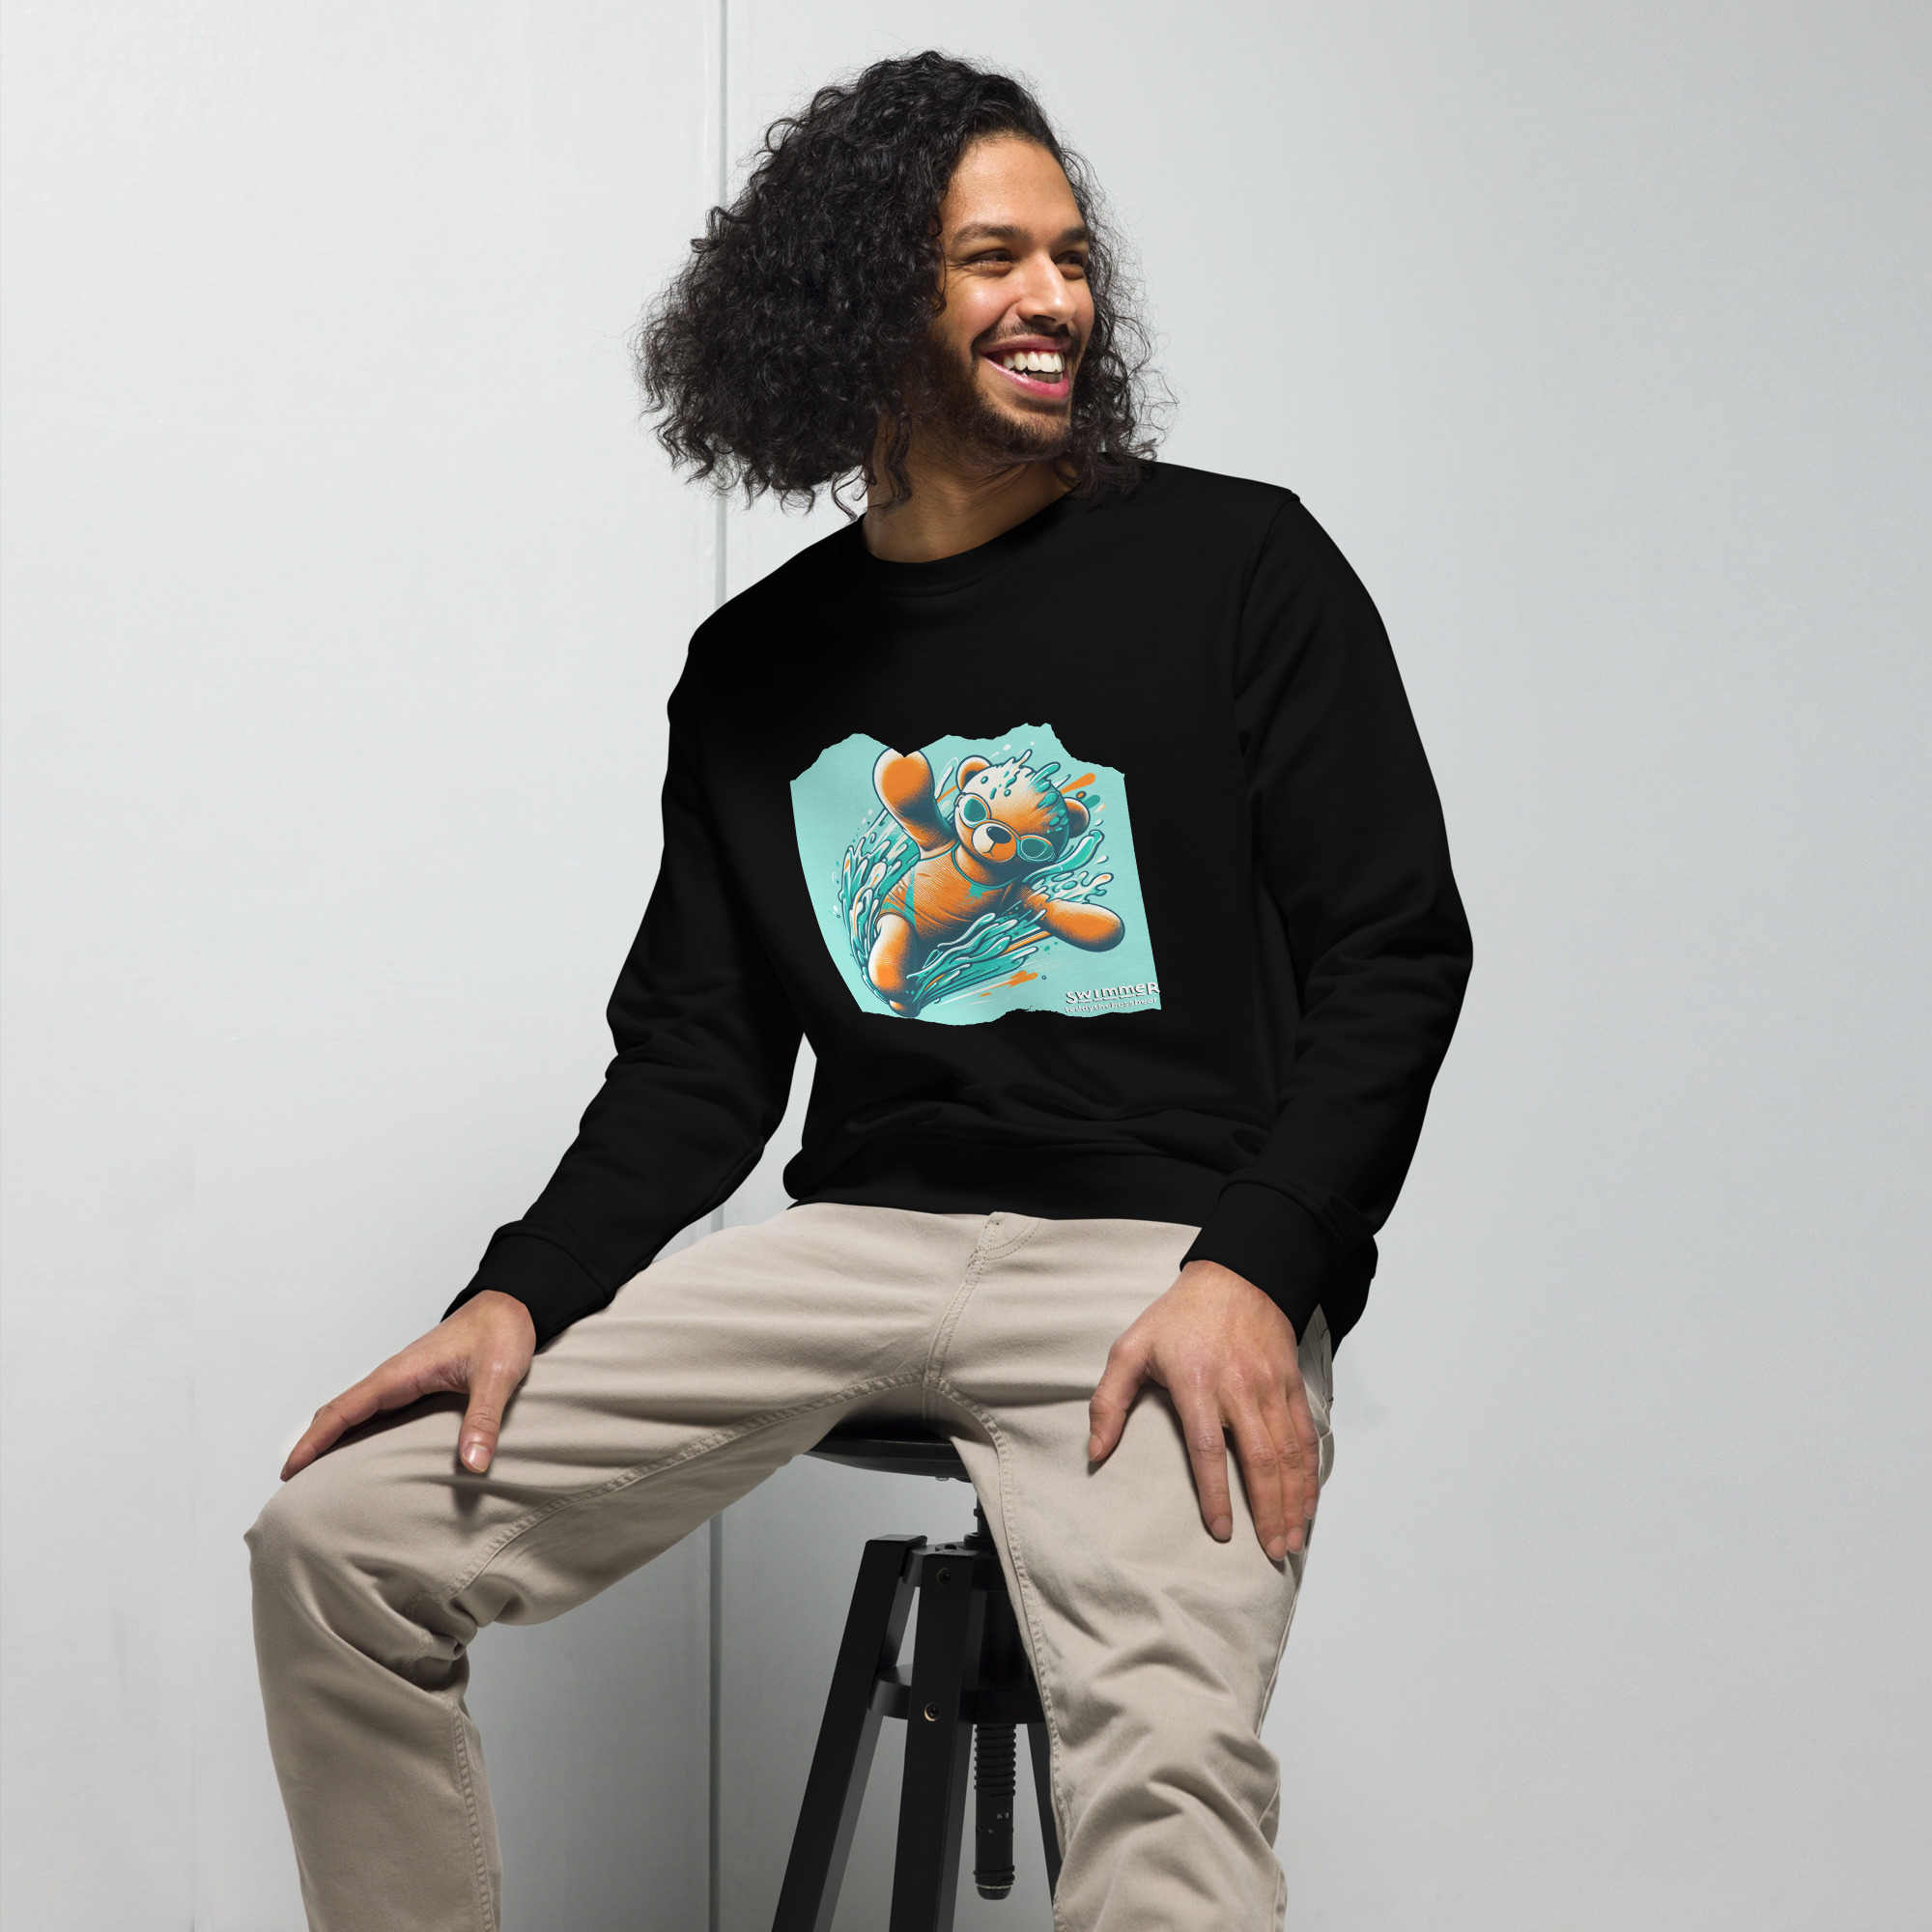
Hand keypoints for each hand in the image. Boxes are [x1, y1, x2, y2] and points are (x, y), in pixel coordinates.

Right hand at [279, 1290, 536, 1481]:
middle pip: (340, 1413)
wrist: (513, 1304)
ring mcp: (404, 1380)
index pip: (344, 1410)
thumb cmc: (502, 1331)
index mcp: (401, 1374)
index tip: (289, 1469)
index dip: (314, 1441)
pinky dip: (358, 1431)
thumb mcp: (497, 1376)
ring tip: (317, 1477)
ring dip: (333, 1439)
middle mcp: (395, 1377)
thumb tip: (473, 1463)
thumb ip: (484, 1419)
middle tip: (293, 1484)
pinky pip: (377, 1410)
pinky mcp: (418, 1383)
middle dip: (313, 1446)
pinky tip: (362, 1452)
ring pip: (356, 1412)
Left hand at [1087, 1260, 1320, 1560]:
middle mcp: (1238, 1387)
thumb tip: (1094, 1452)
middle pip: (1258, 1459)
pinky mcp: (1290, 1385)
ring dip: (1293, 1500)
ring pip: (1288, 1453)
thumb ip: (1108, 1401)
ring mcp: (1269, 1387)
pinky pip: (1305, 1435)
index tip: (1221, 1531)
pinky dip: (1309, 1473)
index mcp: (1195, 1382)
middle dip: (1268, 1511)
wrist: (1237, 1276)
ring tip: (1291, 1539)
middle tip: (1271, 1551)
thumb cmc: (1179, 1316)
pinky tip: (1306, 1501)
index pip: (1208, 1448)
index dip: (1215, 1494)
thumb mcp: (1131, 1349)